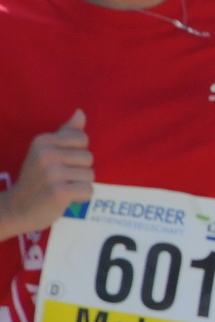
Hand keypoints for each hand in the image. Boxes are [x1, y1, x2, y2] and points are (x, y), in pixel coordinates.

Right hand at [1, 110, 92, 235]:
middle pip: (89, 158)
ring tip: (62, 188)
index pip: (82, 139)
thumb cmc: (37, 179)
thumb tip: (81, 113)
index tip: (60, 163)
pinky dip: (81, 197)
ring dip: (80, 185)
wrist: (17, 208)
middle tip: (61, 179)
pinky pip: (88, 190)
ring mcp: (52, 173)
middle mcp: (46, 153)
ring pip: (90, 175)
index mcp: (43, 140)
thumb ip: (65, 134)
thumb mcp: (45, 151)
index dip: (76, 154)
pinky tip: (65, 198)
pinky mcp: (59, 191)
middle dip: (80, 171)